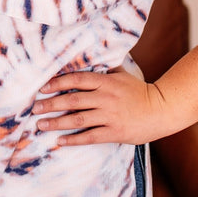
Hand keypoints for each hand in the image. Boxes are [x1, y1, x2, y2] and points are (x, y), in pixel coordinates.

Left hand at [32, 67, 166, 146]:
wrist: (163, 109)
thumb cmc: (140, 91)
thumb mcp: (122, 74)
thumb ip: (105, 68)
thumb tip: (88, 54)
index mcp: (107, 82)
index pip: (77, 80)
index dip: (58, 83)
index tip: (42, 88)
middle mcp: (106, 98)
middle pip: (73, 100)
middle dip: (51, 105)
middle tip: (34, 109)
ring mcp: (111, 116)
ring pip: (78, 120)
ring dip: (57, 123)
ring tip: (41, 125)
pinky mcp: (115, 132)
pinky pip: (90, 136)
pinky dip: (74, 140)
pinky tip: (60, 142)